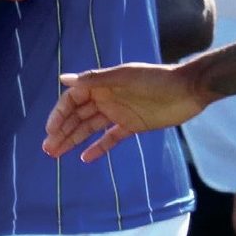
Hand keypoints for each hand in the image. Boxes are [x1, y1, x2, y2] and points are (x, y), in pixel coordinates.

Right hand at [42, 63, 205, 160]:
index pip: (72, 100)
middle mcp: (106, 99)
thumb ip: (94, 80)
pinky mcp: (131, 126)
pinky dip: (98, 148)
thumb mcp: (124, 77)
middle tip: (47, 149)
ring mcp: (118, 113)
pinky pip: (110, 138)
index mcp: (101, 85)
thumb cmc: (156, 79)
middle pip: (77, 116)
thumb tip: (63, 79)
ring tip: (56, 154)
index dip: (59, 114)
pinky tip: (84, 158)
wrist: (188, 90)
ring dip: (73, 140)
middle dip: (61, 131)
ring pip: (89, 128)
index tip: (50, 130)